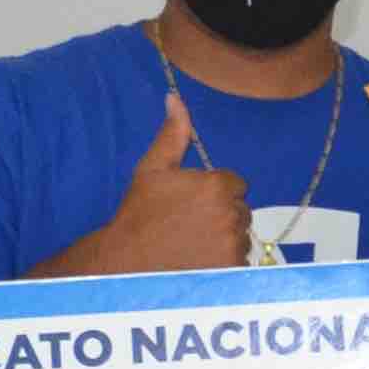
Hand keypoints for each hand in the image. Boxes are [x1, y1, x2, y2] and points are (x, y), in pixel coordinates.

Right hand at [51, 92, 250, 277]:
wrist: (127, 262)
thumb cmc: (138, 214)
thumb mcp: (152, 169)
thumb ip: (173, 134)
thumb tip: (175, 98)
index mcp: (216, 185)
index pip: (235, 184)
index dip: (215, 193)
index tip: (193, 204)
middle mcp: (230, 213)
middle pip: (241, 210)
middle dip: (223, 215)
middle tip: (191, 225)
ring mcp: (233, 244)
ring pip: (242, 236)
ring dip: (226, 239)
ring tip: (194, 244)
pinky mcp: (232, 270)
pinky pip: (240, 261)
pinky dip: (226, 262)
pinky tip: (200, 261)